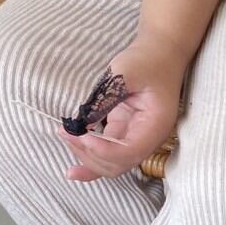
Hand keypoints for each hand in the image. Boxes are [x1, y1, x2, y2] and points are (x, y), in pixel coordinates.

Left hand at [56, 36, 187, 180]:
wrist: (160, 54)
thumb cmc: (147, 60)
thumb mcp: (124, 73)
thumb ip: (104, 99)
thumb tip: (80, 125)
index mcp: (155, 125)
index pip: (129, 152)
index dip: (103, 150)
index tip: (79, 135)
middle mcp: (148, 138)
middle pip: (118, 164)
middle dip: (89, 154)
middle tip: (66, 132)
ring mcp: (136, 138)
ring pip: (110, 164)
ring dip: (86, 157)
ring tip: (65, 135)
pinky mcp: (124, 133)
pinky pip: (107, 155)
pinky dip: (90, 161)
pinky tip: (73, 171)